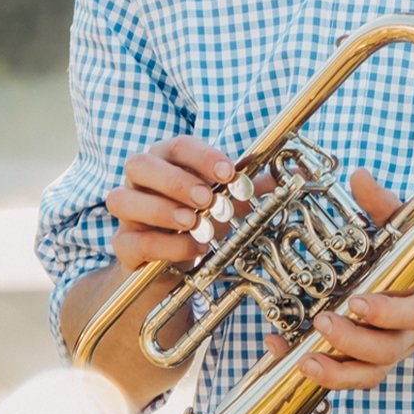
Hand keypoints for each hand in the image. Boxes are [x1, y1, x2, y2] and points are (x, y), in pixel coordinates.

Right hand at [105, 135, 247, 271]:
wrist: (173, 267)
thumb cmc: (200, 222)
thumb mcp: (228, 202)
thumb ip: (253, 187)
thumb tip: (290, 172)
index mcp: (166, 160)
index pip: (178, 146)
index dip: (203, 156)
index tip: (229, 173)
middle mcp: (140, 182)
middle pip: (140, 164)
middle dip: (175, 180)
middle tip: (206, 198)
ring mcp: (127, 213)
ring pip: (123, 200)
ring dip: (162, 209)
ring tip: (194, 222)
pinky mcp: (123, 245)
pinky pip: (132, 240)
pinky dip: (165, 244)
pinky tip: (192, 248)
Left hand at [264, 168, 413, 390]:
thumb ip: (384, 206)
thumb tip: (359, 176)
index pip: (411, 313)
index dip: (384, 312)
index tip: (357, 301)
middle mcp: (408, 333)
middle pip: (384, 350)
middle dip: (351, 341)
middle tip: (321, 322)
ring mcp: (392, 352)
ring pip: (369, 374)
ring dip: (336, 372)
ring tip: (302, 358)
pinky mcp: (375, 363)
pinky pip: (353, 377)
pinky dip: (323, 375)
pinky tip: (287, 354)